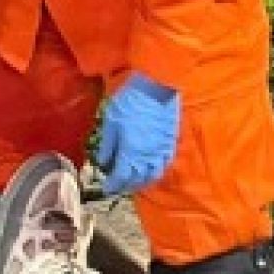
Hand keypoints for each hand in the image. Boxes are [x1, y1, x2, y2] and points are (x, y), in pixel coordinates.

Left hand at [94, 73, 180, 195]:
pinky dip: (156, 172)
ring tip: (133, 183)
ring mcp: (162, 150)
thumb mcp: (111, 121)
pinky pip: (165, 165)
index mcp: (131, 151)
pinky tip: (150, 171)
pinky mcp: (171, 143)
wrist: (157, 86)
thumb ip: (107, 145)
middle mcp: (148, 155)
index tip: (106, 188)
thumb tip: (102, 162)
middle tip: (117, 186)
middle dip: (126, 186)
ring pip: (153, 175)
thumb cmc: (130, 100)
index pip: (121, 176)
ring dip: (142, 182)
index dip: (113, 185)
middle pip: (138, 179)